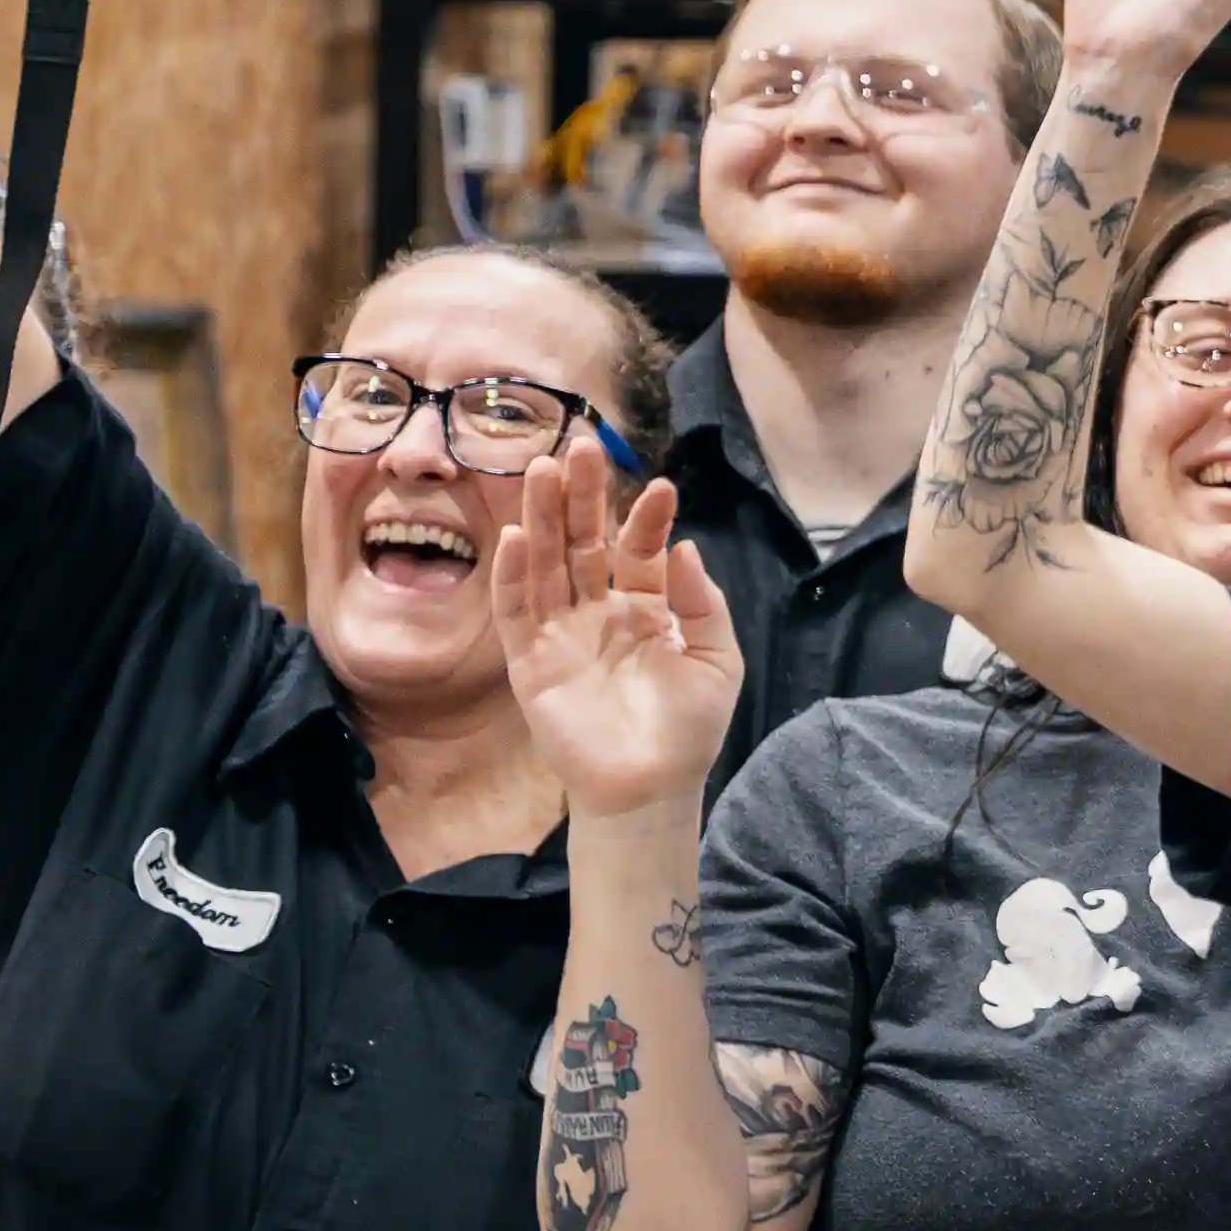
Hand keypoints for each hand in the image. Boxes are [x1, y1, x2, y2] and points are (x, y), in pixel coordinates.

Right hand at [489, 445, 740, 822]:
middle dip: (582, 495)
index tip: (659, 486)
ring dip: (542, 516)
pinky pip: (517, 610)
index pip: (639, 549)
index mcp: (646, 607)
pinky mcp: (530, 659)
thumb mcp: (716, 660)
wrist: (651, 786)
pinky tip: (517, 535)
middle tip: (580, 444)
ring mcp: (561, 631)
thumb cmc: (689, 727)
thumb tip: (686, 547)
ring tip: (542, 468)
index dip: (647, 519)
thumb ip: (703, 604)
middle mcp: (599, 610)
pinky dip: (514, 573)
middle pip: (584, 542)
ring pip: (547, 563)